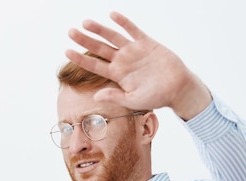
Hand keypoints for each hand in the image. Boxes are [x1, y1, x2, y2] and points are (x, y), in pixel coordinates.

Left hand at [65, 11, 211, 120]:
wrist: (178, 88)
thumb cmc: (158, 97)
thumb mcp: (134, 101)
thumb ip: (115, 96)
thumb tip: (96, 95)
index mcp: (118, 75)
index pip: (95, 65)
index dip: (80, 58)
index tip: (67, 51)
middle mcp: (123, 61)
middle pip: (100, 48)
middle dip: (85, 40)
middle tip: (70, 32)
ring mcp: (134, 51)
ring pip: (113, 37)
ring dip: (100, 30)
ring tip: (85, 22)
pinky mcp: (146, 43)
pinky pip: (133, 30)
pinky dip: (123, 22)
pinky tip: (112, 15)